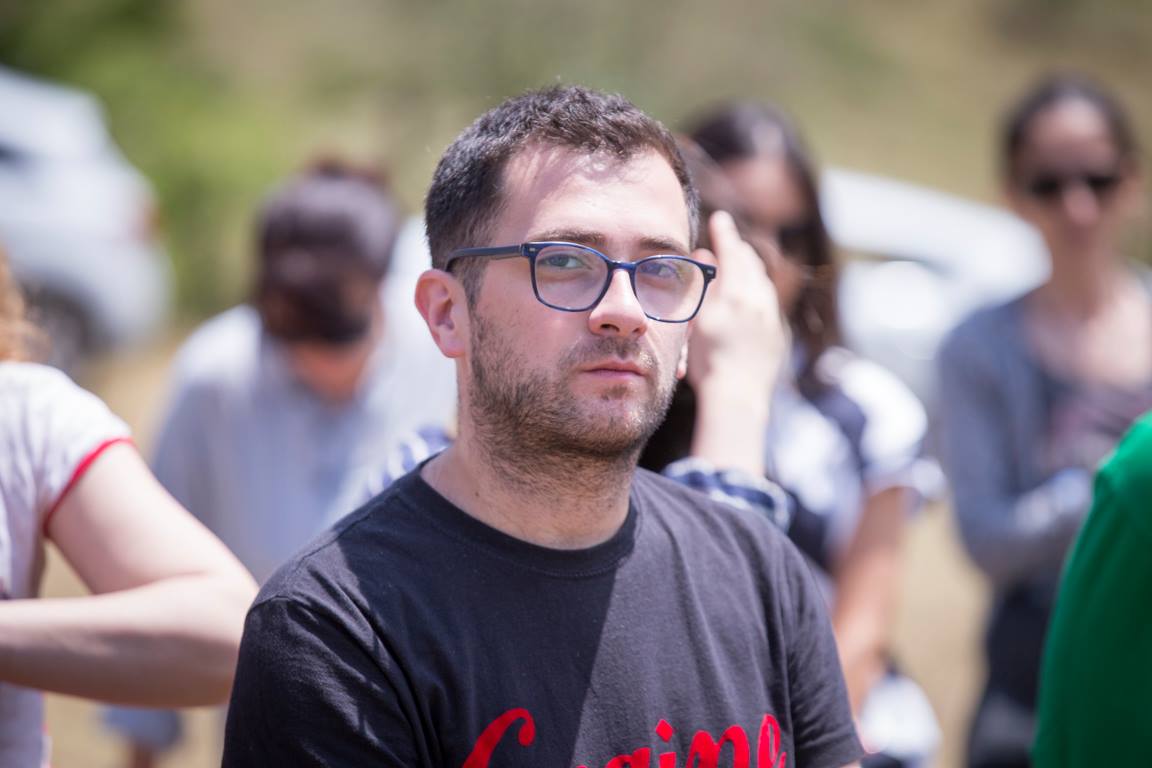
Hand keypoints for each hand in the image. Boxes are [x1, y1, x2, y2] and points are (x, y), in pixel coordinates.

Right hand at [687, 210, 787, 396]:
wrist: (738, 397)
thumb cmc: (709, 362)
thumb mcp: (698, 320)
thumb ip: (704, 286)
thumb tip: (705, 256)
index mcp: (737, 294)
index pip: (732, 253)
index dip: (724, 234)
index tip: (720, 218)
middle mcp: (759, 302)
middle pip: (752, 265)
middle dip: (740, 250)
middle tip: (730, 242)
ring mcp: (772, 319)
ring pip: (764, 284)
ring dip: (752, 270)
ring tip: (742, 266)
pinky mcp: (778, 336)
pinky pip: (770, 304)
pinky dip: (759, 293)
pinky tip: (752, 299)